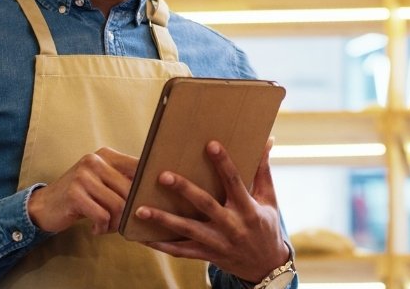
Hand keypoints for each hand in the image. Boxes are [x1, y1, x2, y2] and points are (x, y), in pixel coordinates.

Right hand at [27, 147, 138, 234]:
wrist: (44, 205)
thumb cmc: (81, 195)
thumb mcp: (102, 180)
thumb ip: (124, 180)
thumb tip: (155, 190)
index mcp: (106, 154)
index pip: (139, 167)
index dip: (147, 187)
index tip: (148, 203)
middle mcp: (95, 161)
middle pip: (130, 191)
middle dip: (129, 212)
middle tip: (123, 223)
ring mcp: (83, 176)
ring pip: (117, 205)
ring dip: (116, 223)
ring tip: (108, 227)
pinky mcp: (75, 194)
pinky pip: (102, 216)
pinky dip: (102, 228)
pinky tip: (96, 229)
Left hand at [136, 138, 290, 282]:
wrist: (266, 267)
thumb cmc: (266, 226)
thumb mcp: (269, 200)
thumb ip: (263, 171)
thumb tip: (268, 141)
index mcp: (248, 209)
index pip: (235, 182)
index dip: (224, 163)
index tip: (211, 145)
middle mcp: (232, 226)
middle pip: (206, 205)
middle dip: (184, 190)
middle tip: (163, 176)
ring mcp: (218, 243)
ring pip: (188, 230)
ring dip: (163, 220)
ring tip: (140, 210)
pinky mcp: (207, 255)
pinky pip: (181, 251)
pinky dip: (161, 245)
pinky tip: (142, 237)